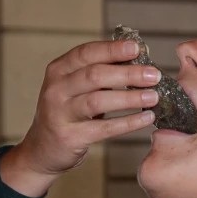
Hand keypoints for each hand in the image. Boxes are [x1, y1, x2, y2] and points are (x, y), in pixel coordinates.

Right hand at [8, 39, 160, 180]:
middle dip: (128, 74)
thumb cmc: (67, 113)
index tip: (136, 48)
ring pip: (98, 100)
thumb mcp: (75, 88)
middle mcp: (56, 89)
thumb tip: (137, 61)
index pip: (87, 53)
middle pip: (95, 75)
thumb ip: (99, 73)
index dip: (112, 49)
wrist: (42, 149)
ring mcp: (60, 113)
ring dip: (130, 98)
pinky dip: (128, 123)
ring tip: (154, 97)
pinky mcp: (70, 137)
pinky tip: (146, 118)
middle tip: (154, 75)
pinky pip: (104, 128)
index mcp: (59, 70)